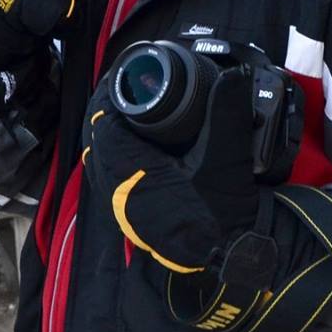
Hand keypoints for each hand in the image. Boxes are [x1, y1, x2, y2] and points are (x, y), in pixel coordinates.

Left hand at [84, 69, 260, 274]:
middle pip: (97, 142)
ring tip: (122, 109)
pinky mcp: (131, 217)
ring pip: (99, 161)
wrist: (232, 256)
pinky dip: (113, 155)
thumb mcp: (229, 157)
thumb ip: (229, 111)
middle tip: (121, 86)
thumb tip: (233, 75)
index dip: (110, 97)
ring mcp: (123, 208)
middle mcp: (121, 194)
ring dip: (107, 134)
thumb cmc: (227, 213)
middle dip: (106, 111)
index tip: (121, 77)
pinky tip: (129, 144)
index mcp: (137, 177)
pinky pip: (108, 177)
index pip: (106, 127)